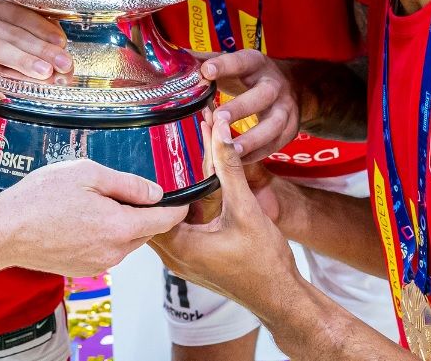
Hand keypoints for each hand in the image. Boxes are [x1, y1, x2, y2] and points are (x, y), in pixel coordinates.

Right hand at [0, 159, 187, 277]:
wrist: (5, 230)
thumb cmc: (39, 199)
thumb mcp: (88, 174)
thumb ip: (127, 184)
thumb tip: (154, 192)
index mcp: (120, 228)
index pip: (164, 220)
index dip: (176, 207)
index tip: (183, 198)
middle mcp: (114, 252)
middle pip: (145, 231)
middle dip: (142, 212)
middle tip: (123, 190)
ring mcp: (98, 264)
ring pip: (124, 241)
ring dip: (120, 224)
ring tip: (93, 202)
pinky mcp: (84, 269)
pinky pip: (106, 250)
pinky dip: (102, 235)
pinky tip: (80, 218)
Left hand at [151, 115, 300, 308]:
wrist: (281, 297)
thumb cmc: (265, 263)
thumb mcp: (246, 208)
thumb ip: (229, 169)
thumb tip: (220, 133)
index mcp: (180, 246)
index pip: (149, 208)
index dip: (152, 179)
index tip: (155, 152)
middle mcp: (174, 257)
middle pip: (154, 214)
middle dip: (161, 184)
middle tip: (162, 154)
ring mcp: (183, 260)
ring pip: (166, 221)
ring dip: (174, 197)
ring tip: (176, 165)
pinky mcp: (194, 260)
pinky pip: (180, 229)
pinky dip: (184, 210)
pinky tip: (194, 189)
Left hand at [201, 50, 298, 161]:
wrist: (291, 84)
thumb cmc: (250, 75)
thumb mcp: (231, 63)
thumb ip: (204, 61)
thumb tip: (172, 61)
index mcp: (256, 63)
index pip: (241, 61)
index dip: (224, 65)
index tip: (206, 71)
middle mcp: (274, 84)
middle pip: (262, 95)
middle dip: (241, 107)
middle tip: (219, 118)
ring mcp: (285, 107)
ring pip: (274, 124)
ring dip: (252, 139)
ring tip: (230, 149)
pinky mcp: (290, 128)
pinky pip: (276, 144)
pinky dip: (257, 154)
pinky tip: (238, 160)